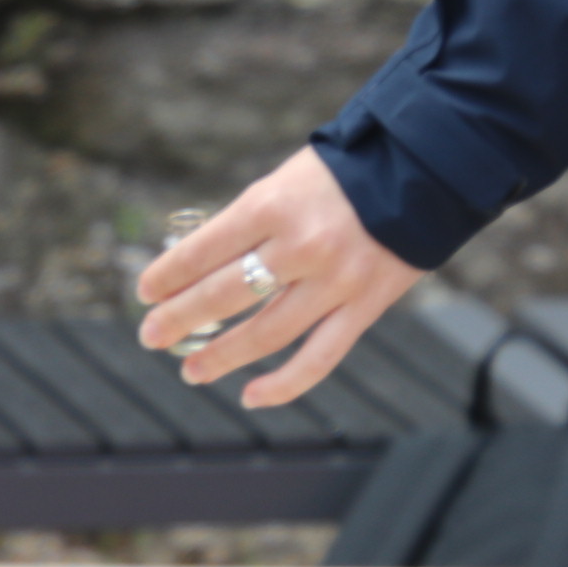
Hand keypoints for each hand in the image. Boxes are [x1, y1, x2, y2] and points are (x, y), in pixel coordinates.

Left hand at [134, 147, 422, 408]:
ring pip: (266, 333)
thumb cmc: (343, 173)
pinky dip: (284, 384)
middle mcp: (301, 245)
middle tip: (151, 336)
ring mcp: (335, 280)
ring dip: (221, 356)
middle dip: (179, 319)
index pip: (204, 249)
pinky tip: (251, 396)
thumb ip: (250, 223)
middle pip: (225, 295)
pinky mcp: (365, 306)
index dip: (168, 275)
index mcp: (273, 204)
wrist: (422, 169)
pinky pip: (320, 356)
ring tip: (191, 371)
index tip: (146, 292)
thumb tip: (200, 266)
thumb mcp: (285, 181)